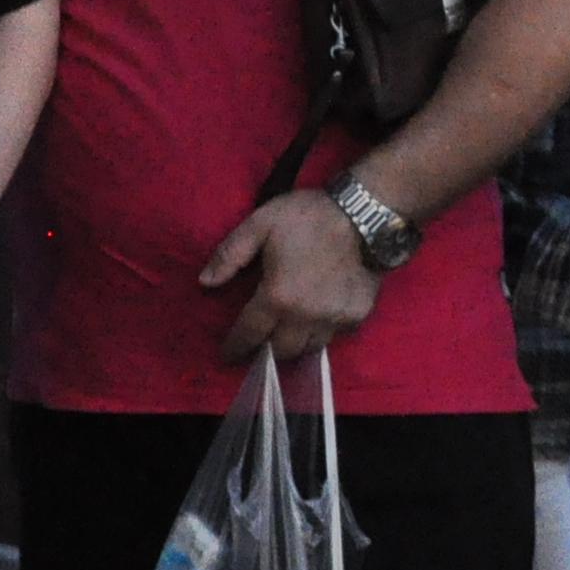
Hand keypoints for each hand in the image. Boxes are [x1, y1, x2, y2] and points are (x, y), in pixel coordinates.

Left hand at [199, 189, 385, 364]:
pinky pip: (335, 335)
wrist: (364, 213)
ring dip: (296, 344)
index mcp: (277, 298)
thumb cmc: (308, 216)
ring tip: (289, 334)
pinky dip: (324, 331)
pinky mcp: (357, 315)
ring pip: (309, 348)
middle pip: (281, 351)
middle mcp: (305, 318)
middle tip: (261, 341)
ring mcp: (334, 320)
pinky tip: (320, 317)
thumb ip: (229, 254)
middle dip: (267, 349)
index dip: (235, 347)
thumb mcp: (260, 224)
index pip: (249, 333)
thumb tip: (205, 282)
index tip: (227, 356)